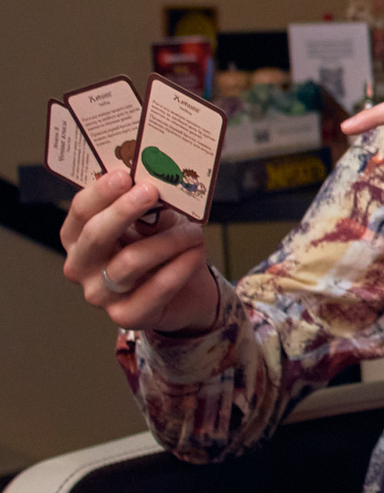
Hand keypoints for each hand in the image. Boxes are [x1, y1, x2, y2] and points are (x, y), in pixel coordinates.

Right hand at [62, 169, 217, 333]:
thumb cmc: (164, 247)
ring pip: (130, 262)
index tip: (124, 175)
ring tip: (193, 232)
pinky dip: (180, 268)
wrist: (187, 290)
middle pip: (95, 236)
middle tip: (150, 192)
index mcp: (80, 237)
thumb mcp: (159, 221)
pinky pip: (156, 289)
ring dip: (168, 241)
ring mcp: (101, 295)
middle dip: (123, 211)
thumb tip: (153, 194)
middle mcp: (82, 266)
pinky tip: (195, 254)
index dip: (100, 193)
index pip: (81, 212)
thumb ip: (151, 209)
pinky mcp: (127, 316)